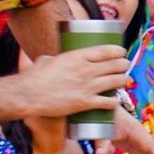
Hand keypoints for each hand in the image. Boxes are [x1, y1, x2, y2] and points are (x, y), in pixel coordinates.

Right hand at [17, 44, 131, 117]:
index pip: (106, 50)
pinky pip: (107, 102)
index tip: (122, 51)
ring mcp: (87, 86)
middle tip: (125, 65)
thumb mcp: (46, 60)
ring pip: (115, 82)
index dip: (118, 51)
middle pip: (114, 65)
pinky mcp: (85, 103)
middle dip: (123, 64)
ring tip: (125, 79)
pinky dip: (114, 102)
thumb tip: (50, 60)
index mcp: (77, 56)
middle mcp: (86, 70)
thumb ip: (53, 59)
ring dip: (123, 80)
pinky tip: (116, 101)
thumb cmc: (33, 77)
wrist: (28, 95)